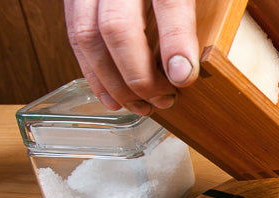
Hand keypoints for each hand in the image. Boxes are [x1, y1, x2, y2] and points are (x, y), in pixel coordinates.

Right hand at [64, 0, 199, 114]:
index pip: (168, 3)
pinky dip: (92, 72)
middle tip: (164, 99)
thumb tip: (196, 59)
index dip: (176, 43)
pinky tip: (112, 97)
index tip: (183, 78)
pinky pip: (75, 34)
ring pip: (88, 35)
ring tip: (142, 107)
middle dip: (139, 74)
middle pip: (118, 26)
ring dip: (114, 82)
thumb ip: (204, 11)